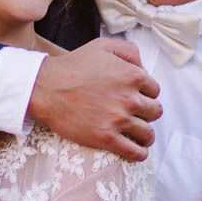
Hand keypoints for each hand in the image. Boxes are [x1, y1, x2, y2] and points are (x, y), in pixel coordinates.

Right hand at [29, 37, 161, 160]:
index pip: (155, 90)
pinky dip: (139, 153)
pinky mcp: (106, 138)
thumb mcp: (103, 47)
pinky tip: (138, 151)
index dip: (146, 94)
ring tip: (140, 135)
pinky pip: (134, 151)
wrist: (46, 88)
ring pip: (147, 133)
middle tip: (136, 115)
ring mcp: (118, 120)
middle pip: (154, 111)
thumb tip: (144, 68)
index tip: (136, 98)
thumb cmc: (72, 66)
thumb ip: (129, 52)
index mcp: (132, 76)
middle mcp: (130, 98)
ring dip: (146, 135)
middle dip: (147, 113)